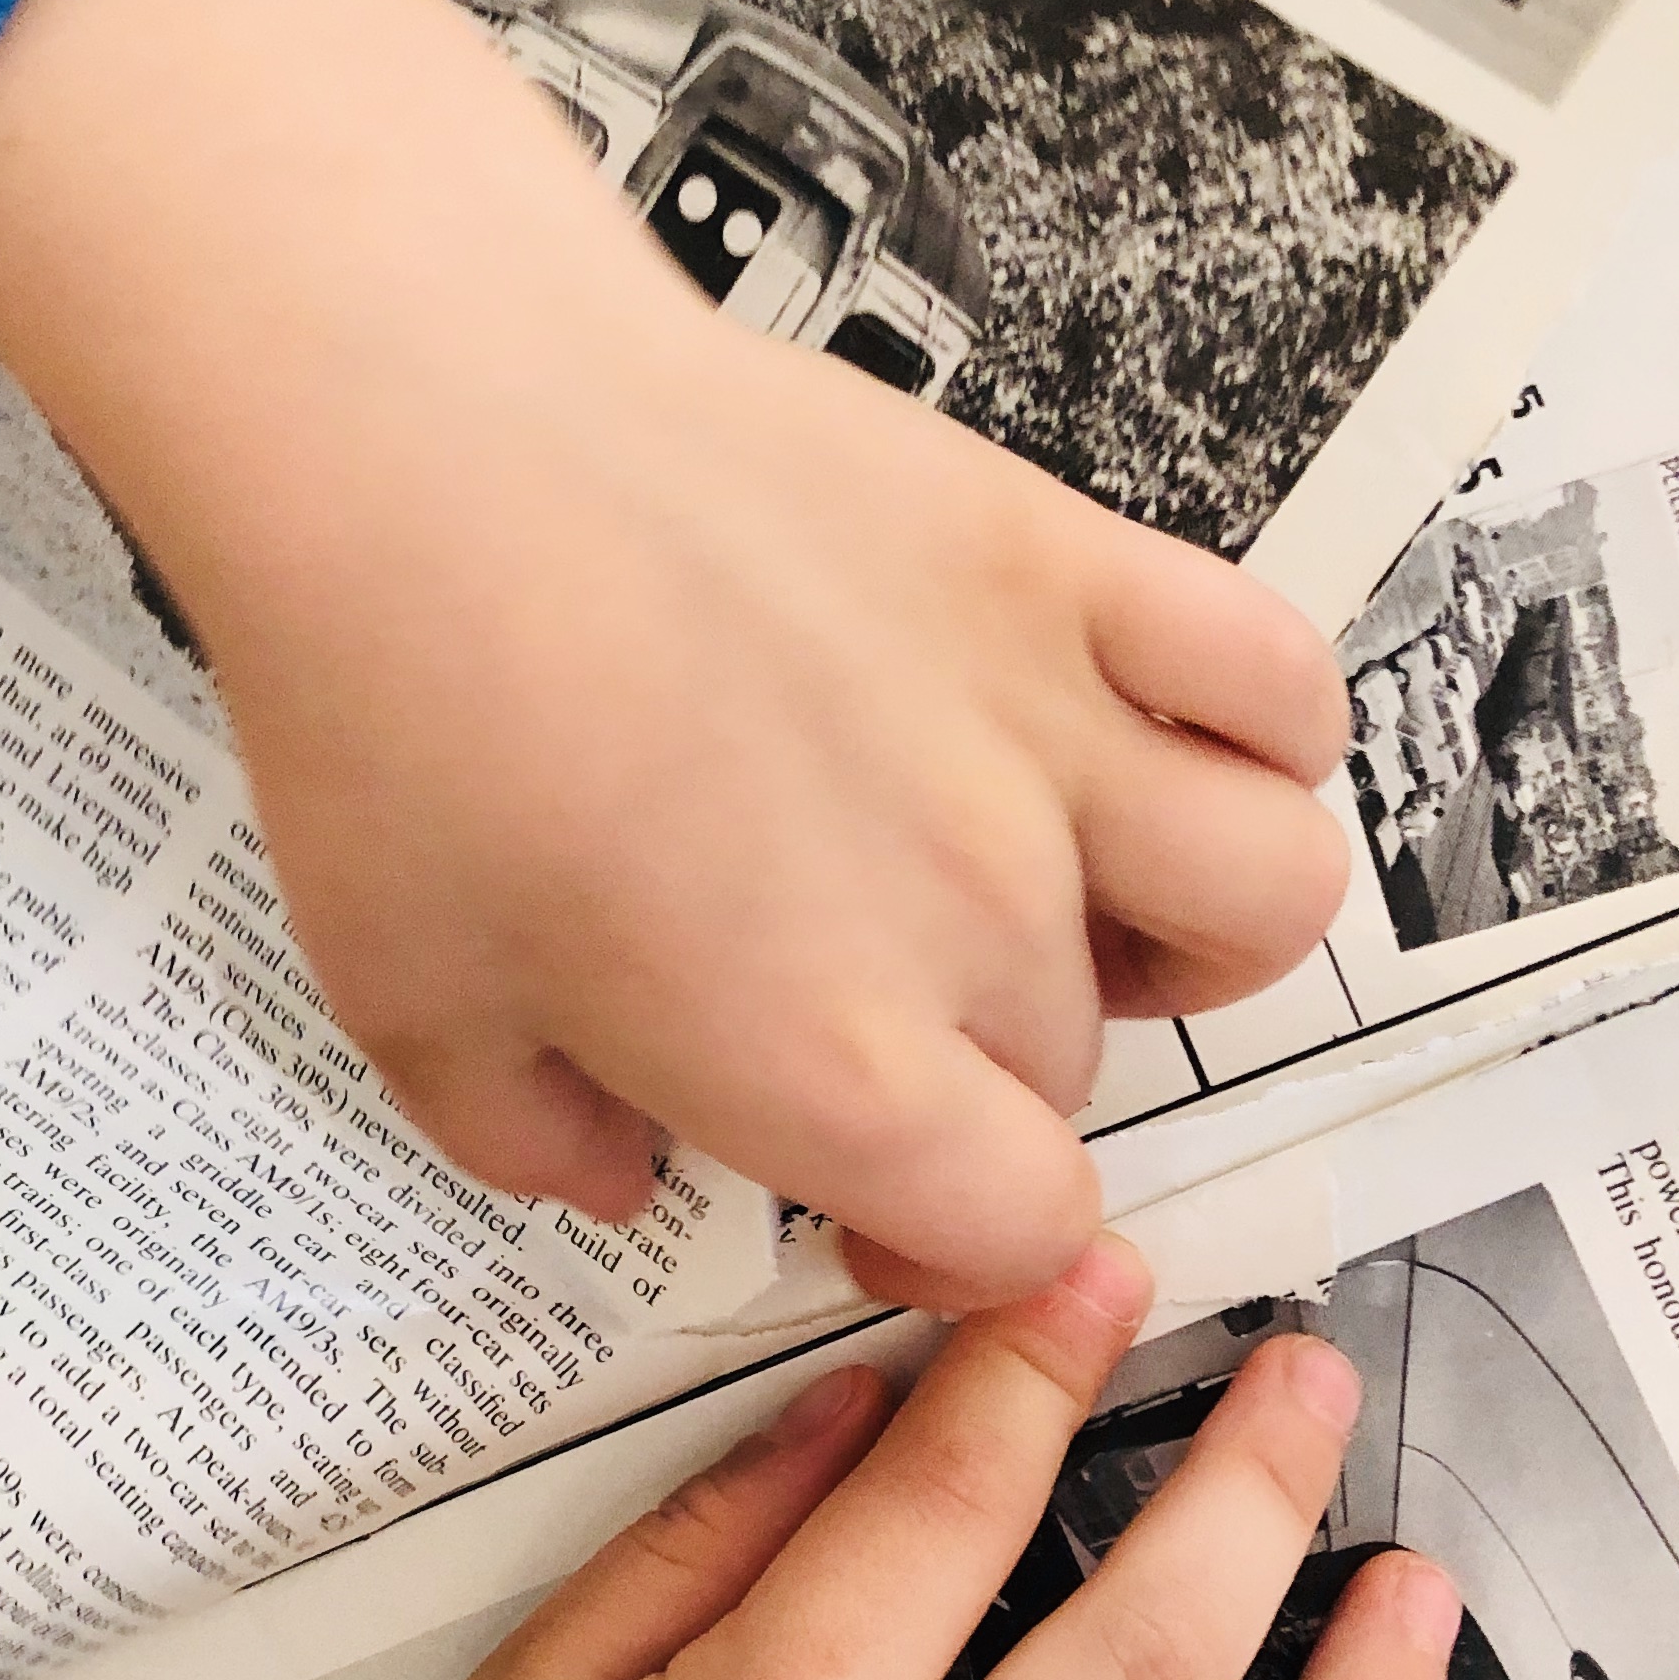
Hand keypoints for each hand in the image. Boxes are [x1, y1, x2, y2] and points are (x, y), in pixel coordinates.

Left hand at [0, 0, 1348, 1308]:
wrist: (426, 437)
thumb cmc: (401, 716)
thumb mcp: (409, 1007)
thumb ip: (537, 1141)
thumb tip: (622, 1179)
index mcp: (827, 1062)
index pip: (1018, 1225)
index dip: (954, 1242)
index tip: (875, 1204)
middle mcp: (975, 915)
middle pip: (1074, 1063)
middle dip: (982, 1070)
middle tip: (856, 1000)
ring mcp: (1046, 730)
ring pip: (1267, 895)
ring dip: (1197, 935)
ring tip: (1082, 903)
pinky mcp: (1063, 563)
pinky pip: (1277, 676)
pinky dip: (1263, 729)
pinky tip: (1155, 739)